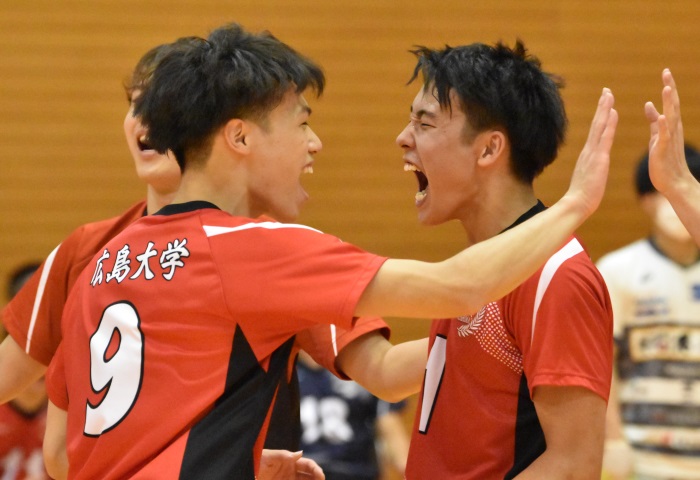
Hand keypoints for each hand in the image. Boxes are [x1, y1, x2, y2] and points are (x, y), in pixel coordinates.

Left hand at [258, 450, 324, 479]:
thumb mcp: (268, 457)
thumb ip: (283, 455)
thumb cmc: (255, 461)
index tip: (321, 477)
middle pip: (310, 477)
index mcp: (290, 462)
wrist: (245, 469)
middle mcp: (291, 473)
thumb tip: (300, 453)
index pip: (308, 465)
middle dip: (318, 479)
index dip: (316, 470)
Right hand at [564, 88, 617, 217]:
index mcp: (587, 155)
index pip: (595, 131)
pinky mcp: (598, 159)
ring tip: (609, 94)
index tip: (604, 103)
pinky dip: (609, 123)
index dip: (600, 116)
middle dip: (602, 106)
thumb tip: (590, 170)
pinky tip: (612, 112)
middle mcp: (588, 150)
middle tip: (606, 90)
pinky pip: (605, 137)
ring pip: (599, 126)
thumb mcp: (587, 179)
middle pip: (596, 123)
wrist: (576, 204)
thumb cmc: (582, 196)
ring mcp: (592, 153)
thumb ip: (589, 171)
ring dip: (604, 109)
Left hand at [644, 68, 691, 195]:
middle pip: (673, 105)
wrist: (673, 183)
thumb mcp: (657, 136)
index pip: (670, 103)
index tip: (665, 72)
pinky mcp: (662, 151)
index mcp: (669, 126)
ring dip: (669, 103)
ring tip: (667, 88)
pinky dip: (663, 126)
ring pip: (670, 118)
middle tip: (666, 72)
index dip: (668, 87)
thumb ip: (654, 120)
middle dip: (670, 88)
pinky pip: (664, 137)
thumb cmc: (664, 160)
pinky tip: (662, 116)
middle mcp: (672, 130)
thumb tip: (649, 104)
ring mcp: (668, 140)